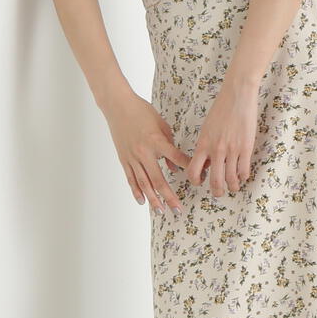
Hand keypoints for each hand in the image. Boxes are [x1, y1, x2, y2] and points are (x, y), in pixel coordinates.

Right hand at [104, 91, 191, 214]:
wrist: (118, 106)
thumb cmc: (142, 112)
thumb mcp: (161, 125)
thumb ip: (169, 147)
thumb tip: (173, 167)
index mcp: (156, 141)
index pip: (175, 158)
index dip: (187, 167)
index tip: (198, 177)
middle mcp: (144, 152)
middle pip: (158, 179)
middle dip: (169, 196)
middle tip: (178, 210)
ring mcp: (132, 157)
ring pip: (144, 183)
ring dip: (153, 199)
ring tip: (161, 211)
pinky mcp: (124, 159)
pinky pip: (131, 179)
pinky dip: (136, 191)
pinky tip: (142, 201)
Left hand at [185, 76, 260, 197]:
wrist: (237, 94)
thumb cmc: (221, 109)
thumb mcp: (207, 128)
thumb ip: (205, 146)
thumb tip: (207, 163)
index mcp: (203, 144)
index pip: (193, 171)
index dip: (196, 181)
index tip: (201, 181)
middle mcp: (216, 150)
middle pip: (214, 181)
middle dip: (217, 191)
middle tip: (219, 192)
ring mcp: (232, 150)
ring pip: (231, 179)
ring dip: (232, 186)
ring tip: (233, 186)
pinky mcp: (246, 147)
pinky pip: (244, 170)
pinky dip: (243, 177)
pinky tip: (243, 175)